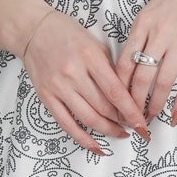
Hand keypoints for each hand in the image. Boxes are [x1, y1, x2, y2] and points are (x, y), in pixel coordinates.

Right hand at [21, 8, 150, 157]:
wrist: (34, 30)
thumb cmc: (68, 34)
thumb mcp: (95, 44)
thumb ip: (111, 68)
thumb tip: (128, 96)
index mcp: (90, 57)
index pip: (115, 91)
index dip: (131, 111)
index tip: (142, 124)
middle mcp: (73, 73)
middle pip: (104, 107)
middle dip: (122, 121)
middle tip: (134, 126)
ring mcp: (58, 87)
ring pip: (88, 118)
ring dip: (108, 130)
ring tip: (120, 134)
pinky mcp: (46, 96)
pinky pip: (66, 124)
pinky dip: (83, 139)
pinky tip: (96, 146)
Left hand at [116, 0, 176, 124]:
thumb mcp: (151, 10)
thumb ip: (140, 35)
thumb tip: (128, 65)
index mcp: (142, 24)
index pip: (123, 63)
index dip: (118, 87)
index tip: (116, 103)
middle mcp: (158, 34)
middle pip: (140, 76)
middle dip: (133, 103)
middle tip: (130, 118)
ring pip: (162, 81)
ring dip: (155, 104)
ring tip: (150, 118)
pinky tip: (176, 113)